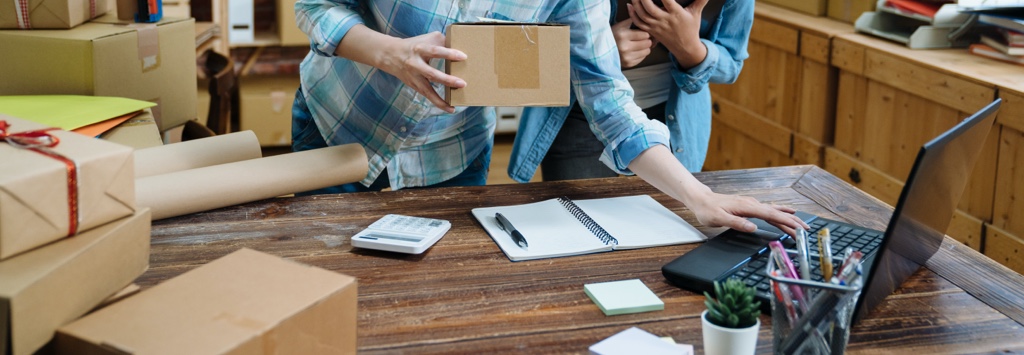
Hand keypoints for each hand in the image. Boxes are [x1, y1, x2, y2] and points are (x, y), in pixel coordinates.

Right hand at [377, 31, 467, 112]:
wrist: (391, 54)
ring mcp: (414, 77)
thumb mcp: (427, 39)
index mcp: (420, 49)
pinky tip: (450, 108)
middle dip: (447, 80)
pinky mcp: (415, 86)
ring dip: (441, 99)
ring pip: (427, 90)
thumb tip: (461, 46)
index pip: (435, 51)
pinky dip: (438, 103)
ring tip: (454, 106)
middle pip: (431, 73)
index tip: (464, 56)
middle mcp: (415, 64)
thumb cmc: (415, 45)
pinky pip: (427, 96)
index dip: (449, 53)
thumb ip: (442, 41)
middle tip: (463, 83)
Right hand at [611, 18, 654, 68]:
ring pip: (647, 51)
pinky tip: (634, 51)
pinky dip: (640, 54)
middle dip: (646, 40)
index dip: (644, 33)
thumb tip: (642, 18)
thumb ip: (633, 20)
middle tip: (641, 39)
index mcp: (623, 35)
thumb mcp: (620, 25)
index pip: (645, 34)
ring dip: (644, 48)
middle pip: (647, 43)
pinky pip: (643, 58)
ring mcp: (626, 57)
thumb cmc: (613, 35)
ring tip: (637, 45)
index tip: (641, 33)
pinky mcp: (628, 64)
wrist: (601, 50)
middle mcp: (624, 47)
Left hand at [628, 0, 707, 67]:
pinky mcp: (651, 31)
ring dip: (636, 4)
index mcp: (676, 14)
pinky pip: (639, 24)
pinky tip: (630, 6)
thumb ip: (701, 0)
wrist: (685, 48)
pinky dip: (633, 15)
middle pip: (650, 8)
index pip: (667, 0)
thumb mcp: (696, 13)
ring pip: (642, 15)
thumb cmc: (690, 29)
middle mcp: (665, 20)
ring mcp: (656, 27)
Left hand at [687, 190, 808, 237]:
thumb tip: (753, 227)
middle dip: (792, 222)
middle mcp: (752, 204)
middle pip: (776, 213)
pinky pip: (768, 210)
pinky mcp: (749, 206)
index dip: (786, 222)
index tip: (798, 228)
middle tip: (806, 230)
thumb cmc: (707, 209)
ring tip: (801, 225)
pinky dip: (779, 213)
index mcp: (747, 207)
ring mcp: (751, 204)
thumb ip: (736, 223)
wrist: (701, 199)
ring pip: (774, 212)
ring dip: (788, 218)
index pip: (771, 215)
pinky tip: (785, 213)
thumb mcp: (718, 218)